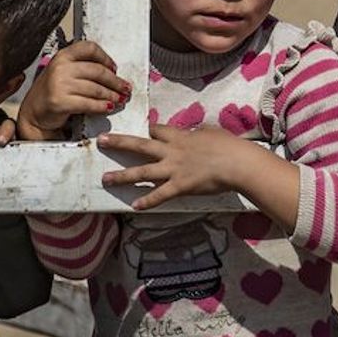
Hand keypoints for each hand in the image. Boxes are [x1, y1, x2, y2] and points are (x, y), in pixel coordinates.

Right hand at [16, 40, 130, 141]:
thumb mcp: (63, 72)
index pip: (90, 48)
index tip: (114, 68)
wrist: (34, 112)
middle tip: (125, 87)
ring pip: (96, 89)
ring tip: (119, 99)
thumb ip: (82, 68)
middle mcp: (61, 67)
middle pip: (98, 71)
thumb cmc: (52, 91)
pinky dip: (102, 107)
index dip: (106, 58)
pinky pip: (89, 104)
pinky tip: (108, 107)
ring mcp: (59, 84)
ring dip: (112, 95)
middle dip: (115, 81)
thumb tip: (112, 72)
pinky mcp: (60, 102)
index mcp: (63, 56)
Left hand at [98, 124, 248, 209]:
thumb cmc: (228, 146)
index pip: (156, 130)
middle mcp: (171, 151)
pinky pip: (160, 195)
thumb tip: (198, 133)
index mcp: (179, 136)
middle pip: (140, 145)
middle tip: (101, 141)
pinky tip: (134, 206)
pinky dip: (147, 201)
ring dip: (123, 176)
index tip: (138, 131)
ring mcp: (174, 169)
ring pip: (143, 171)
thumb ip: (199, 133)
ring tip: (106, 179)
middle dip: (119, 143)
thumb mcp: (211, 132)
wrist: (237, 163)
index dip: (146, 130)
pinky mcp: (180, 186)